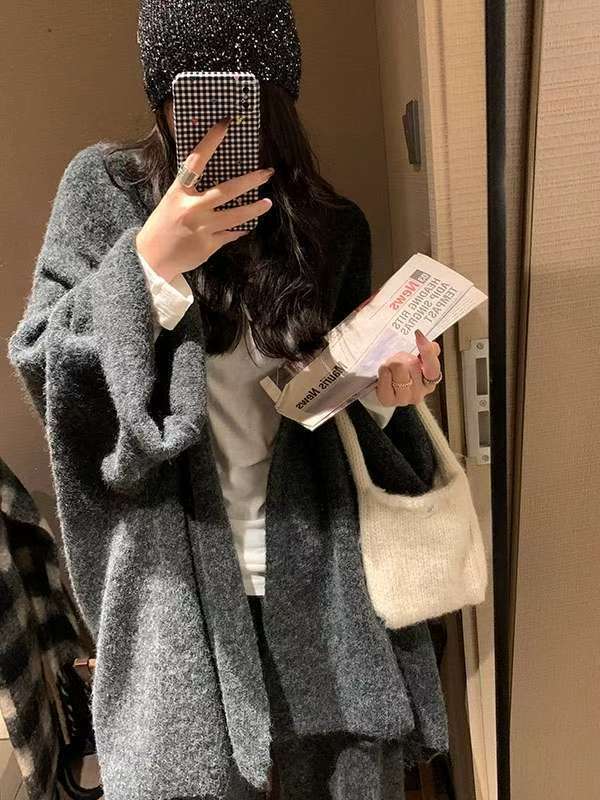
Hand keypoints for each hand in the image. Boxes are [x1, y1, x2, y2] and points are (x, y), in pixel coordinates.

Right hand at [136, 117, 274, 282]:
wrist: (152, 258)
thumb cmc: (162, 226)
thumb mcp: (171, 201)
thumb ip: (190, 190)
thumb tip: (212, 176)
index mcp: (179, 192)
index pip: (196, 160)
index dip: (211, 141)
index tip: (225, 125)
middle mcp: (192, 208)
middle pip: (227, 191)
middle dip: (250, 181)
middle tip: (267, 173)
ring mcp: (202, 228)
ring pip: (236, 216)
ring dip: (254, 208)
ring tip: (267, 203)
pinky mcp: (209, 245)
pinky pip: (230, 234)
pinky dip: (239, 229)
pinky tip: (246, 226)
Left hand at [373, 329, 441, 406]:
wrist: (382, 388)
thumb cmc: (401, 373)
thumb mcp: (417, 360)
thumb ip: (429, 352)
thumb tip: (431, 344)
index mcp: (430, 381)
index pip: (433, 367)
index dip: (427, 351)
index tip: (419, 335)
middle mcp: (419, 393)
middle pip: (412, 363)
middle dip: (403, 357)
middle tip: (399, 362)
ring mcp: (404, 398)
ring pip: (398, 366)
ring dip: (392, 362)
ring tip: (391, 369)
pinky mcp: (388, 400)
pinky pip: (385, 373)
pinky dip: (383, 369)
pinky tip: (384, 374)